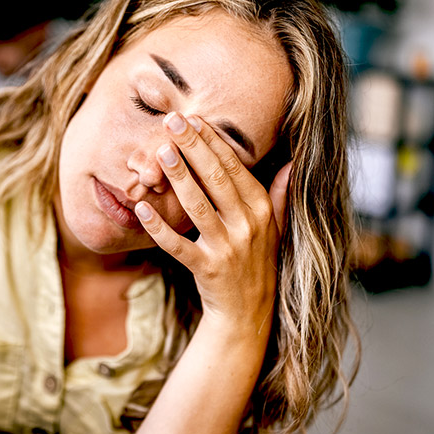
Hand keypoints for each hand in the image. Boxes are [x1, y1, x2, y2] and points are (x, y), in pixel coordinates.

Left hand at [134, 111, 290, 326]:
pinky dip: (159, 228)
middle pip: (216, 179)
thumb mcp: (276, 228)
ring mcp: (228, 249)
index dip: (214, 142)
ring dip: (179, 177)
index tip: (194, 119)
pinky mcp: (207, 269)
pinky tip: (141, 209)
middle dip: (193, 148)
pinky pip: (179, 246)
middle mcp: (248, 226)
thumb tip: (293, 164)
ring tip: (161, 151)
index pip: (235, 168)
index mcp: (262, 210)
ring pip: (198, 206)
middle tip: (172, 122)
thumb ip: (281, 195)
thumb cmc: (258, 264)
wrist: (249, 314)